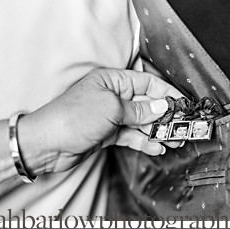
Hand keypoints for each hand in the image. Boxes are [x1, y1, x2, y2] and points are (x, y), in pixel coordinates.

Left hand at [19, 68, 186, 175]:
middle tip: (183, 126)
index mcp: (112, 81)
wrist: (46, 144)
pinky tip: (156, 147)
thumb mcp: (111, 109)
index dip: (167, 93)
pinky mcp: (105, 134)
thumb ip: (139, 110)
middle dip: (165, 115)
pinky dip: (143, 141)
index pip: (147, 82)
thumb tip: (161, 108)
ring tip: (174, 140)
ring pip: (140, 122)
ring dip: (157, 131)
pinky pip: (130, 136)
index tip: (184, 104)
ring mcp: (109, 116)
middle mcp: (111, 96)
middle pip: (146, 103)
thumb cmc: (72, 118)